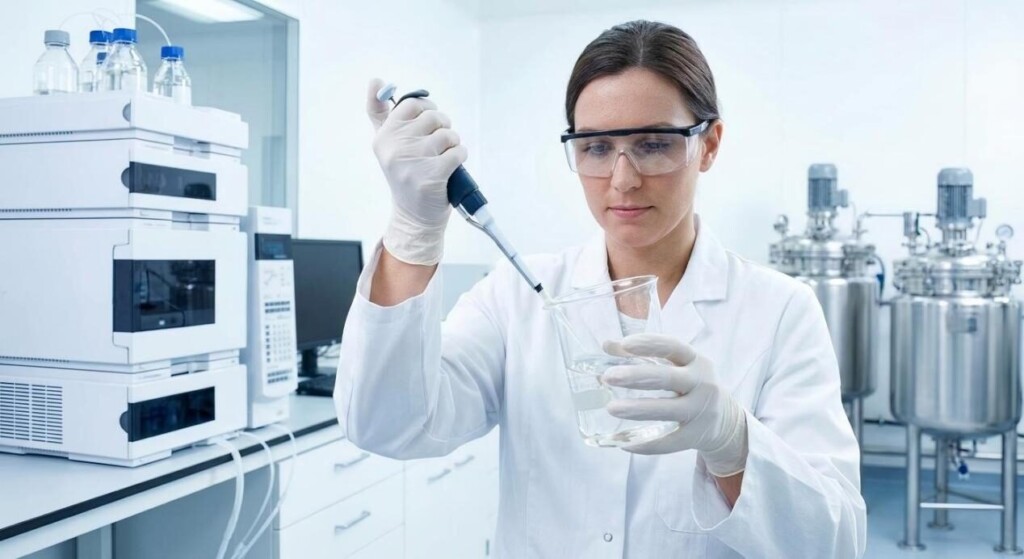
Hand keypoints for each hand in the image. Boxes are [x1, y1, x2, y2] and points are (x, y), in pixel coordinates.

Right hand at [366, 78, 467, 264]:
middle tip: (438, 145)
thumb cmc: (406, 175)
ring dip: (452, 144)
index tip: (428, 125)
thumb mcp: (388, 145)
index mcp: (383, 137)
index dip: (428, 111)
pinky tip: (452, 167)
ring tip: (444, 157)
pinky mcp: (431, 175)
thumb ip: (380, 113)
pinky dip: (460, 157)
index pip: (412, 105)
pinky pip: (457, 151)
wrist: (414, 216)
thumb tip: (375, 81)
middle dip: (443, 128)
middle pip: (433, 118)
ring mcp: (412, 162)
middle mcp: (394, 148)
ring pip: (448, 134)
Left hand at [601, 333, 747, 476]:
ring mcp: (701, 411)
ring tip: (611, 408)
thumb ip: (643, 354)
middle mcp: (702, 383)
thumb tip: (608, 345)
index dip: (649, 344)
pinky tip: (623, 442)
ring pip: (667, 410)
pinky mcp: (696, 437)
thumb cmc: (689, 386)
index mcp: (696, 361)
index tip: (624, 344)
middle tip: (608, 376)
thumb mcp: (676, 366)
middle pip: (667, 378)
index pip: (673, 347)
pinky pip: (668, 442)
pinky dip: (645, 444)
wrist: (725, 419)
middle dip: (636, 377)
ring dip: (637, 408)